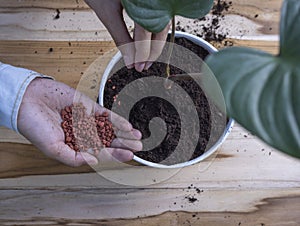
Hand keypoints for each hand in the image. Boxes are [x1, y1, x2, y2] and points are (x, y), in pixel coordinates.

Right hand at [17, 78, 141, 166]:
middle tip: (139, 148)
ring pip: (109, 128)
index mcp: (75, 146)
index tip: (128, 156)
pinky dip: (116, 120)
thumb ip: (74, 157)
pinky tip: (127, 125)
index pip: (99, 153)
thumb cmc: (35, 126)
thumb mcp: (53, 149)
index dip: (114, 155)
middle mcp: (83, 134)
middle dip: (123, 144)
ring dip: (123, 133)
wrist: (28, 100)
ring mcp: (87, 120)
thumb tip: (94, 160)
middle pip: (108, 141)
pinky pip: (105, 114)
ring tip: (138, 138)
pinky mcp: (88, 106)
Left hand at [85, 0, 169, 71]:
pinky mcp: (154, 2)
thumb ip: (121, 39)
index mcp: (143, 0)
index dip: (143, 52)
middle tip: (143, 67)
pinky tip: (147, 44)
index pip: (147, 32)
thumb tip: (130, 61)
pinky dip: (153, 34)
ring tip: (146, 59)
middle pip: (160, 30)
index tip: (138, 66)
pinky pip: (159, 20)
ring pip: (162, 26)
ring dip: (155, 44)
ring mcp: (155, 1)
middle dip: (152, 51)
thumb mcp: (108, 15)